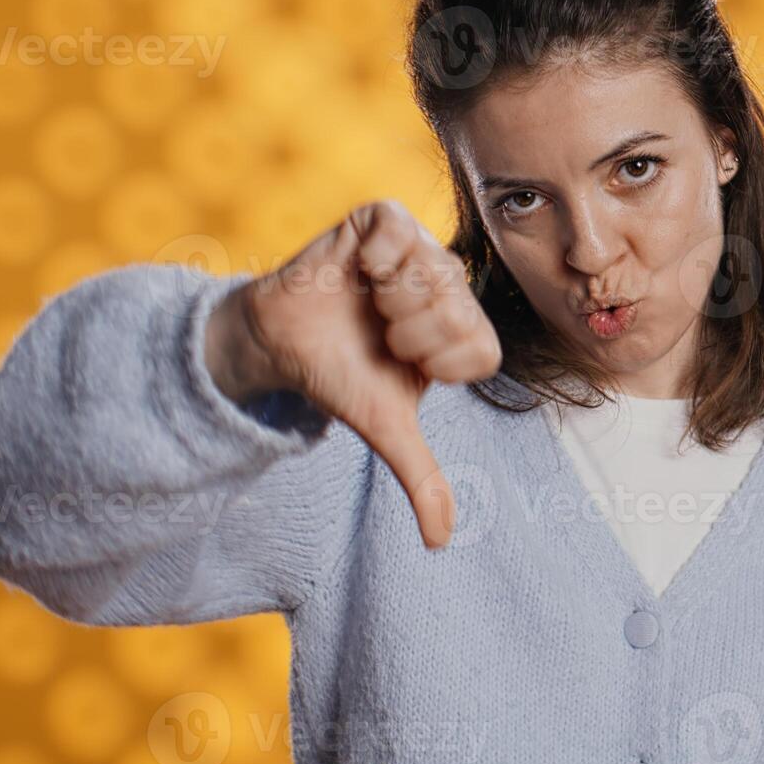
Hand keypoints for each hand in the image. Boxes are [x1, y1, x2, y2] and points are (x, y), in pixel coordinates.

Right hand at [205, 199, 502, 547]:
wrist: (281, 343)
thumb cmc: (341, 377)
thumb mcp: (386, 430)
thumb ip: (422, 480)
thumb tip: (440, 543)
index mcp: (464, 332)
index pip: (482, 351)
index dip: (437, 365)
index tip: (405, 364)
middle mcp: (451, 286)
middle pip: (458, 313)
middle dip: (409, 336)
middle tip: (381, 334)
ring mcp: (419, 248)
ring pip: (429, 273)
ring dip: (387, 300)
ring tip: (366, 303)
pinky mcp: (383, 220)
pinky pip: (398, 228)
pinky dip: (374, 256)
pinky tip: (358, 269)